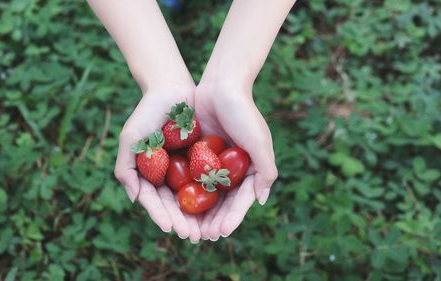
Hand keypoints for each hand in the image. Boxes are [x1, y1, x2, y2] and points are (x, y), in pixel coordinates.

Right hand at [114, 85, 201, 242]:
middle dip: (183, 221)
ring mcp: (185, 168)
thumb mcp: (131, 139)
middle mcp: (167, 174)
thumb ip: (126, 168)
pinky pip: (208, 180)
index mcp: (149, 174)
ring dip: (199, 216)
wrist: (171, 87)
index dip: (162, 216)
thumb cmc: (147, 112)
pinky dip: (212, 194)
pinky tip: (220, 206)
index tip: (172, 228)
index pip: (155, 201)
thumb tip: (135, 198)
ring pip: (193, 197)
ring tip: (208, 230)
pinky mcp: (203, 159)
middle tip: (193, 236)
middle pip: (175, 204)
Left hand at [195, 81, 277, 239]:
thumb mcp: (259, 141)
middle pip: (222, 202)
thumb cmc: (243, 112)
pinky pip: (191, 177)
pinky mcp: (198, 154)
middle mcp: (232, 169)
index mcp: (249, 170)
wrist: (221, 85)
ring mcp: (214, 162)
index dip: (231, 218)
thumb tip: (261, 200)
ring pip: (205, 194)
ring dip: (198, 212)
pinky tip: (176, 205)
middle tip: (201, 237)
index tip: (220, 233)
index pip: (240, 201)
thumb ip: (264, 171)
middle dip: (213, 221)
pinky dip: (185, 192)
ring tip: (189, 228)